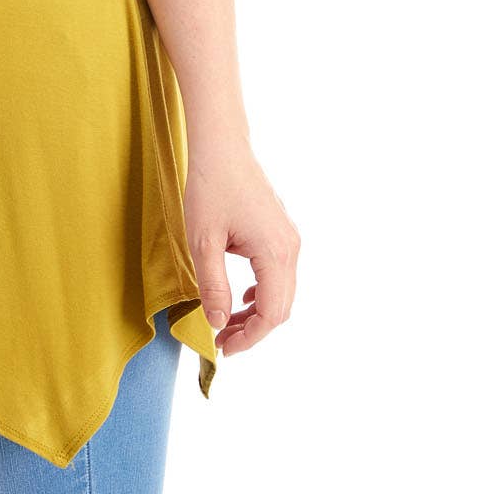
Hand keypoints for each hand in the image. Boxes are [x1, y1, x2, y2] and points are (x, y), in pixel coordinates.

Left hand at [184, 141, 299, 356]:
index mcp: (276, 253)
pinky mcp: (280, 231)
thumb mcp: (203, 240)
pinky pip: (278, 273)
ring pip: (281, 291)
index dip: (249, 337)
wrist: (221, 146)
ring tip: (225, 322)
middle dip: (252, 329)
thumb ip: (213, 284)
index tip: (223, 347)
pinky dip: (261, 292)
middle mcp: (291, 248)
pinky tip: (240, 297)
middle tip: (221, 340)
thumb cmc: (209, 187)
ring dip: (256, 312)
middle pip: (281, 307)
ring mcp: (289, 238)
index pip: (272, 314)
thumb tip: (217, 322)